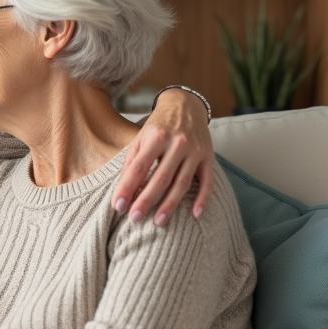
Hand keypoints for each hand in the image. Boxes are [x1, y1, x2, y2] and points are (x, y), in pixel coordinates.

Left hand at [114, 87, 214, 223]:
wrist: (186, 106)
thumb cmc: (158, 126)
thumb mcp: (141, 137)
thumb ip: (132, 161)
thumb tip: (122, 190)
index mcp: (156, 137)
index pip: (138, 168)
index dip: (127, 188)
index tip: (118, 206)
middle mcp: (178, 143)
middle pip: (161, 178)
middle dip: (146, 200)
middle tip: (135, 219)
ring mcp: (196, 151)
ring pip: (182, 183)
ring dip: (170, 204)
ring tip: (159, 222)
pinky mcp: (209, 157)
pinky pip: (207, 181)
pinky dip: (203, 199)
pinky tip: (195, 215)